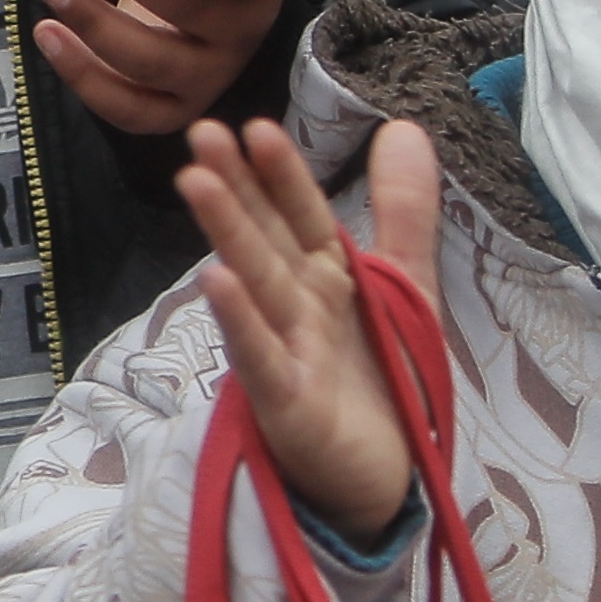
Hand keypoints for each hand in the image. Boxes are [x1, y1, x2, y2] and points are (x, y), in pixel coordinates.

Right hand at [178, 114, 442, 529]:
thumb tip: (404, 125)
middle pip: (267, 237)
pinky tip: (214, 280)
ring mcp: (288, 350)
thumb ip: (402, 208)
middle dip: (237, 186)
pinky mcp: (286, 401)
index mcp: (327, 275)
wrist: (380, 476)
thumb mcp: (404, 284)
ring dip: (227, 233)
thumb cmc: (380, 377)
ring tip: (196, 182)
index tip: (255, 126)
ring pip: (258, 282)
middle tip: (203, 132)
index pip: (302, 213)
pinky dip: (241, 320)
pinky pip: (261, 355)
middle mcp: (300, 305)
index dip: (282, 173)